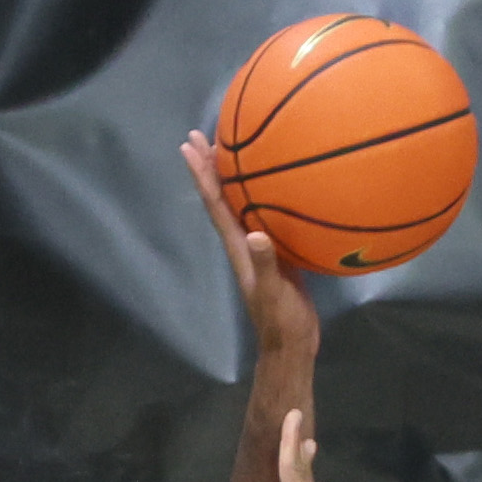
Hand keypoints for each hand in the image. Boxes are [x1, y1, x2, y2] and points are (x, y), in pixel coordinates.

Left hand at [181, 130, 318, 354]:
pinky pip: (264, 216)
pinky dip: (262, 196)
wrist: (293, 345)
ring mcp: (260, 249)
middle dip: (210, 168)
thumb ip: (266, 265)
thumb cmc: (281, 322)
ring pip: (240, 205)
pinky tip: (272, 184)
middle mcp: (244, 243)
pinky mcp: (278, 254)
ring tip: (229, 149)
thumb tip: (257, 234)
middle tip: (201, 135)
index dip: (202, 176)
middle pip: (222, 199)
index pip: (215, 206)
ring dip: (232, 178)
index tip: (188, 146)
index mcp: (239, 248)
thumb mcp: (274, 294)